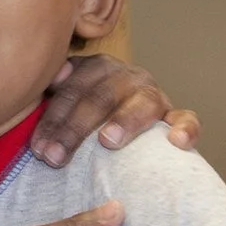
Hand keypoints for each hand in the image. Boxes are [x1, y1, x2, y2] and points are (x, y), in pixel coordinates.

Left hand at [35, 52, 197, 168]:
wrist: (123, 121)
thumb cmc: (88, 118)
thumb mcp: (69, 101)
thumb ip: (57, 90)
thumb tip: (51, 78)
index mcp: (98, 68)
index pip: (72, 89)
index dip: (53, 118)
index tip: (38, 148)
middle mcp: (127, 76)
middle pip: (100, 97)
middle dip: (75, 128)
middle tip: (55, 157)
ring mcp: (153, 95)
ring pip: (142, 104)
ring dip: (124, 122)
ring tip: (107, 141)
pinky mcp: (176, 116)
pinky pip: (187, 119)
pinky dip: (185, 128)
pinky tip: (176, 142)